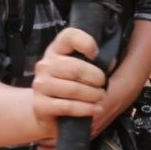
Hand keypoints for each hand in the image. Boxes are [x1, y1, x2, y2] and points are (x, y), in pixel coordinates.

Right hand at [29, 28, 104, 147]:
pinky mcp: (40, 105)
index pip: (69, 36)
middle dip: (95, 78)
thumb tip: (110, 62)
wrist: (50, 113)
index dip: (86, 42)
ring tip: (100, 98)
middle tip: (103, 86)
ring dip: (93, 95)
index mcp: (56, 50)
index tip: (96, 55)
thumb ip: (96, 62)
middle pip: (75, 68)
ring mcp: (40, 85)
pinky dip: (85, 109)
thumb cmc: (72, 87)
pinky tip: (95, 110)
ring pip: (73, 89)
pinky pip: (67, 107)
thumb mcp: (83, 70)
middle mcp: (45, 65)